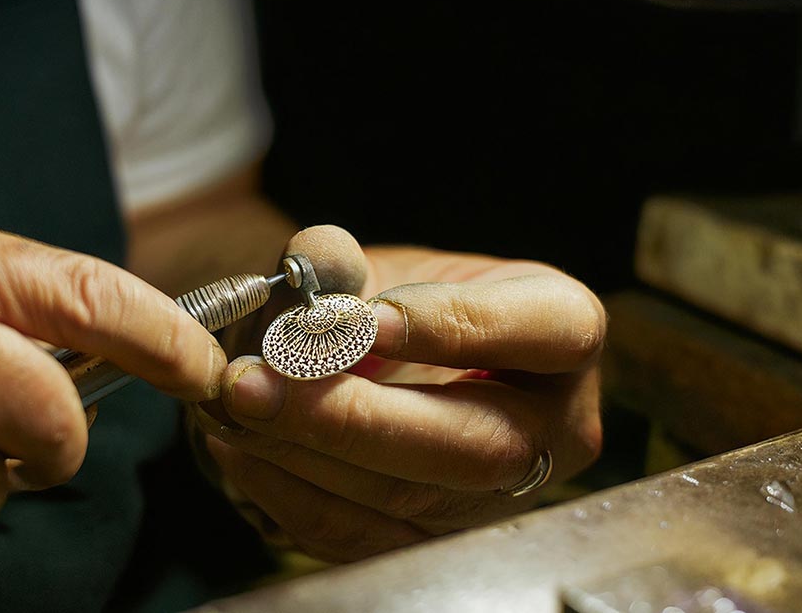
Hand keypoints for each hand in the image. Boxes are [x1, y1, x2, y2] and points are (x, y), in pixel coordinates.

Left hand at [194, 226, 602, 561]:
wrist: (379, 370)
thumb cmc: (391, 308)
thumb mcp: (377, 265)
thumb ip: (339, 259)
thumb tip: (315, 262)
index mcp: (564, 334)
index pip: (548, 333)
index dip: (456, 327)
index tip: (362, 320)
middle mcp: (553, 429)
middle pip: (476, 443)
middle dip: (355, 417)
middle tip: (259, 383)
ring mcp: (500, 499)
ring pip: (411, 498)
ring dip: (307, 454)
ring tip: (237, 405)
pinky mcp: (437, 542)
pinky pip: (363, 537)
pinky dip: (291, 492)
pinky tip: (241, 445)